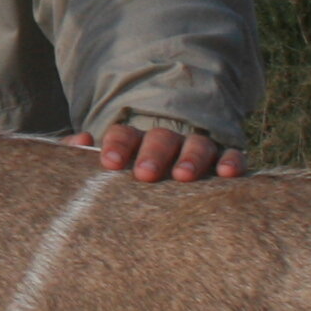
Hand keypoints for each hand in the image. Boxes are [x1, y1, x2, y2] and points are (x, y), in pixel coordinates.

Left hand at [72, 122, 244, 182]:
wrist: (172, 169)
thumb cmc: (130, 175)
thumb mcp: (106, 166)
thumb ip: (79, 153)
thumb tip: (79, 139)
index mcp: (135, 140)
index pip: (124, 134)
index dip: (118, 144)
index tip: (110, 162)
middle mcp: (167, 140)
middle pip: (161, 138)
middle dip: (153, 154)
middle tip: (144, 174)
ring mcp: (197, 147)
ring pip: (197, 145)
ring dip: (190, 158)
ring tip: (183, 176)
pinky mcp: (225, 157)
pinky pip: (231, 155)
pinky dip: (231, 161)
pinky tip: (226, 174)